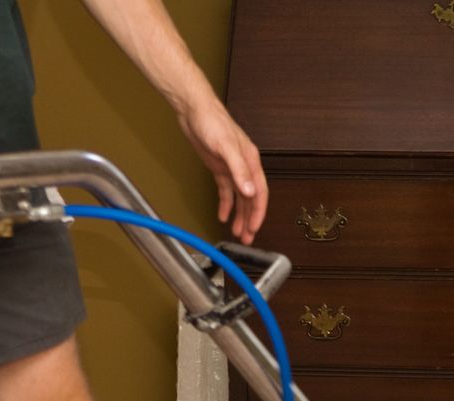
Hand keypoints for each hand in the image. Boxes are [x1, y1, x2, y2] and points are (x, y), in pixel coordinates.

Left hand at [179, 101, 266, 242]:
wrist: (194, 109)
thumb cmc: (212, 122)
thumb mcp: (225, 147)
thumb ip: (238, 171)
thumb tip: (249, 192)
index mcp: (250, 161)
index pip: (259, 193)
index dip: (258, 212)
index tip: (254, 228)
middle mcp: (244, 166)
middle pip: (251, 199)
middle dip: (249, 219)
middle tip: (247, 238)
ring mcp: (231, 168)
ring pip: (239, 198)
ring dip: (239, 215)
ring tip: (237, 233)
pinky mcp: (219, 167)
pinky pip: (226, 191)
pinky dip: (225, 204)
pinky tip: (223, 216)